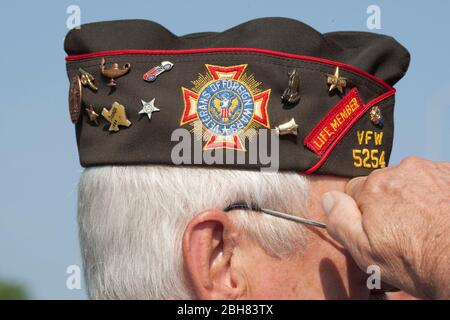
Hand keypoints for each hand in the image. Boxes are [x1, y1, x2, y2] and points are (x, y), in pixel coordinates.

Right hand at [321, 157, 449, 298]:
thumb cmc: (416, 261)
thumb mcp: (363, 251)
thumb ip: (339, 220)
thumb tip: (328, 198)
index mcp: (373, 186)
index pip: (355, 191)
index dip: (362, 212)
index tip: (375, 229)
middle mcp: (401, 171)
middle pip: (383, 185)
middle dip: (388, 203)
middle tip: (401, 231)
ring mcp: (431, 171)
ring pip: (410, 182)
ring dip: (412, 198)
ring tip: (423, 226)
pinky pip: (434, 180)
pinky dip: (435, 195)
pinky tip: (439, 217)